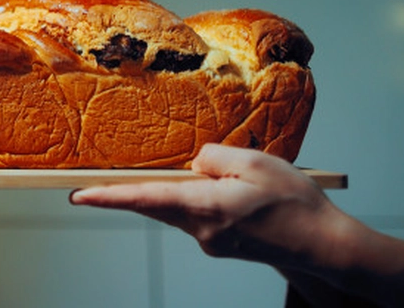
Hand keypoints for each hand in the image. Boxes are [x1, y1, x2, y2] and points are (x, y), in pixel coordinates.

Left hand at [69, 143, 344, 268]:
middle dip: (126, 192)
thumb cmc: (295, 203)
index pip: (146, 199)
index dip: (109, 196)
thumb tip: (192, 163)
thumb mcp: (255, 163)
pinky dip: (197, 199)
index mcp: (206, 207)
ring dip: (172, 191)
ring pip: (177, 208)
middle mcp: (202, 229)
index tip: (80, 195)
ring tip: (201, 174)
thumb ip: (215, 157)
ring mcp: (210, 240)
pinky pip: (196, 214)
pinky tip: (224, 190)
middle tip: (89, 185)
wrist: (323, 246)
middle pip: (154, 204)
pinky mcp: (220, 243)